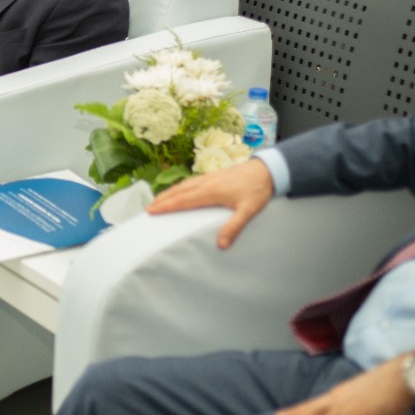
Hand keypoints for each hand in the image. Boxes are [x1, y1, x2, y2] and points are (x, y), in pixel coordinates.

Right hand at [147, 158, 272, 248]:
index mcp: (211, 191)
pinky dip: (180, 188)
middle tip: (148, 208)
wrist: (267, 170)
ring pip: (183, 185)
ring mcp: (209, 177)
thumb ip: (234, 227)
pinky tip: (180, 191)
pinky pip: (191, 182)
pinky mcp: (214, 175)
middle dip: (162, 199)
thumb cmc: (258, 190)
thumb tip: (221, 245)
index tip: (152, 211)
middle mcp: (206, 182)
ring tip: (158, 200)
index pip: (183, 200)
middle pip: (179, 191)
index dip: (167, 205)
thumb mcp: (249, 211)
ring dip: (169, 193)